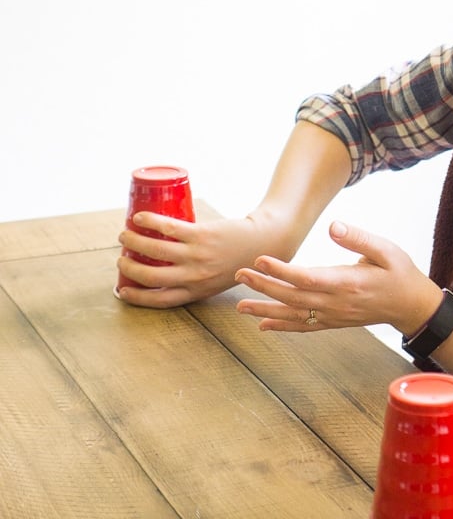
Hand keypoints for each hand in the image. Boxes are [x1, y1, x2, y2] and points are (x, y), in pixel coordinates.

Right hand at [116, 212, 280, 307]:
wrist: (265, 242)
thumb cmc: (240, 261)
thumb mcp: (216, 280)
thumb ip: (197, 281)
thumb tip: (168, 269)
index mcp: (197, 292)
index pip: (160, 300)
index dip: (137, 297)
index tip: (121, 291)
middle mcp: (194, 277)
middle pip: (151, 276)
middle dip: (129, 268)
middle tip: (121, 259)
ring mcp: (197, 256)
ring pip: (155, 250)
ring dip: (134, 242)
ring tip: (124, 235)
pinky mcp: (201, 235)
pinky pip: (169, 228)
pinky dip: (150, 222)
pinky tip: (138, 217)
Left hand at [235, 220, 441, 335]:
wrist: (411, 306)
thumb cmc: (399, 272)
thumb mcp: (386, 249)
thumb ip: (358, 239)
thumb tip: (333, 226)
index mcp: (347, 282)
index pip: (308, 278)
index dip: (282, 271)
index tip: (260, 260)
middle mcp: (336, 303)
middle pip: (293, 297)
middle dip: (264, 287)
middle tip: (238, 275)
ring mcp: (334, 316)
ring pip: (294, 315)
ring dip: (265, 309)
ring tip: (239, 306)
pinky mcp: (334, 322)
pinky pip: (304, 326)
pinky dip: (282, 326)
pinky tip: (263, 324)